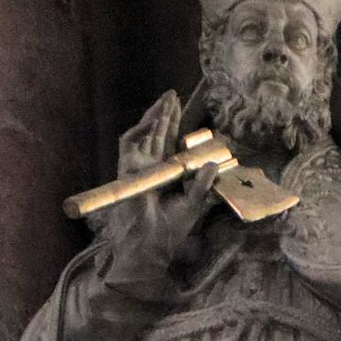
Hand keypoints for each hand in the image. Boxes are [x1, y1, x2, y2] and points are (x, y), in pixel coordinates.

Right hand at [106, 91, 218, 272]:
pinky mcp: (128, 169)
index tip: (184, 109)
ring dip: (155, 116)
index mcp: (167, 175)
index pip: (171, 144)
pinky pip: (129, 143)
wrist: (150, 245)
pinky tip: (155, 118)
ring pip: (144, 134)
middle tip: (173, 95)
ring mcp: (138, 167)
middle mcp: (152, 168)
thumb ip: (202, 185)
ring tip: (166, 100)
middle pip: (158, 134)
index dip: (176, 126)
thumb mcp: (194, 204)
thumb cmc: (170, 230)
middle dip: (166, 114)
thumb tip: (212, 164)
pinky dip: (141, 129)